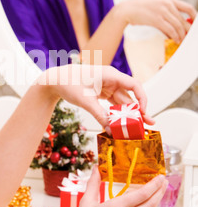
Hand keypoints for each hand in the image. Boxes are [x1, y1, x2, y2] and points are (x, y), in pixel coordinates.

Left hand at [37, 64, 153, 131]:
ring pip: (123, 102)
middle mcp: (112, 80)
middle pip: (130, 97)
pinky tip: (123, 125)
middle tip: (150, 124)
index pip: (134, 85)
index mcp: (111, 75)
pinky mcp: (102, 93)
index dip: (142, 99)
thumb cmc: (70, 84)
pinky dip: (118, 114)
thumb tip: (112, 131)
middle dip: (140, 111)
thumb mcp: (86, 101)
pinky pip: (114, 104)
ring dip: (130, 114)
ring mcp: (107, 86)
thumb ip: (100, 116)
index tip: (144, 113)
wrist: (55, 80)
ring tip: (139, 128)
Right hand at [118, 0, 196, 43]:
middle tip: (188, 38)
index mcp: (169, 0)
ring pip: (178, 26)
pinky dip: (174, 36)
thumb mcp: (157, 9)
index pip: (188, 8)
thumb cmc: (142, 10)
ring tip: (181, 41)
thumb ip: (167, 17)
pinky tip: (175, 39)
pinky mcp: (157, 19)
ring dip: (181, 35)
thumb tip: (176, 31)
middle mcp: (168, 4)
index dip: (194, 16)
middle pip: (183, 19)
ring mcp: (162, 11)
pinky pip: (170, 29)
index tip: (194, 25)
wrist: (127, 9)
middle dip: (187, 30)